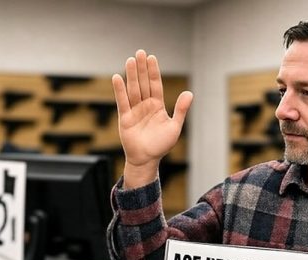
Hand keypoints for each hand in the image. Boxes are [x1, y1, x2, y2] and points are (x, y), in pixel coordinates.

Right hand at [112, 49, 192, 187]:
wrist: (146, 159)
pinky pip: (122, 101)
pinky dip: (120, 90)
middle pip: (143, 83)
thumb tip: (189, 93)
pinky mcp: (124, 117)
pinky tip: (117, 78)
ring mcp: (134, 110)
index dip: (153, 71)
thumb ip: (180, 110)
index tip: (151, 57)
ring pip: (133, 89)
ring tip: (130, 60)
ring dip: (131, 75)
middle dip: (142, 68)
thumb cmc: (161, 145)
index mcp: (157, 106)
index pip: (155, 84)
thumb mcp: (174, 127)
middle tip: (140, 52)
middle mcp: (145, 105)